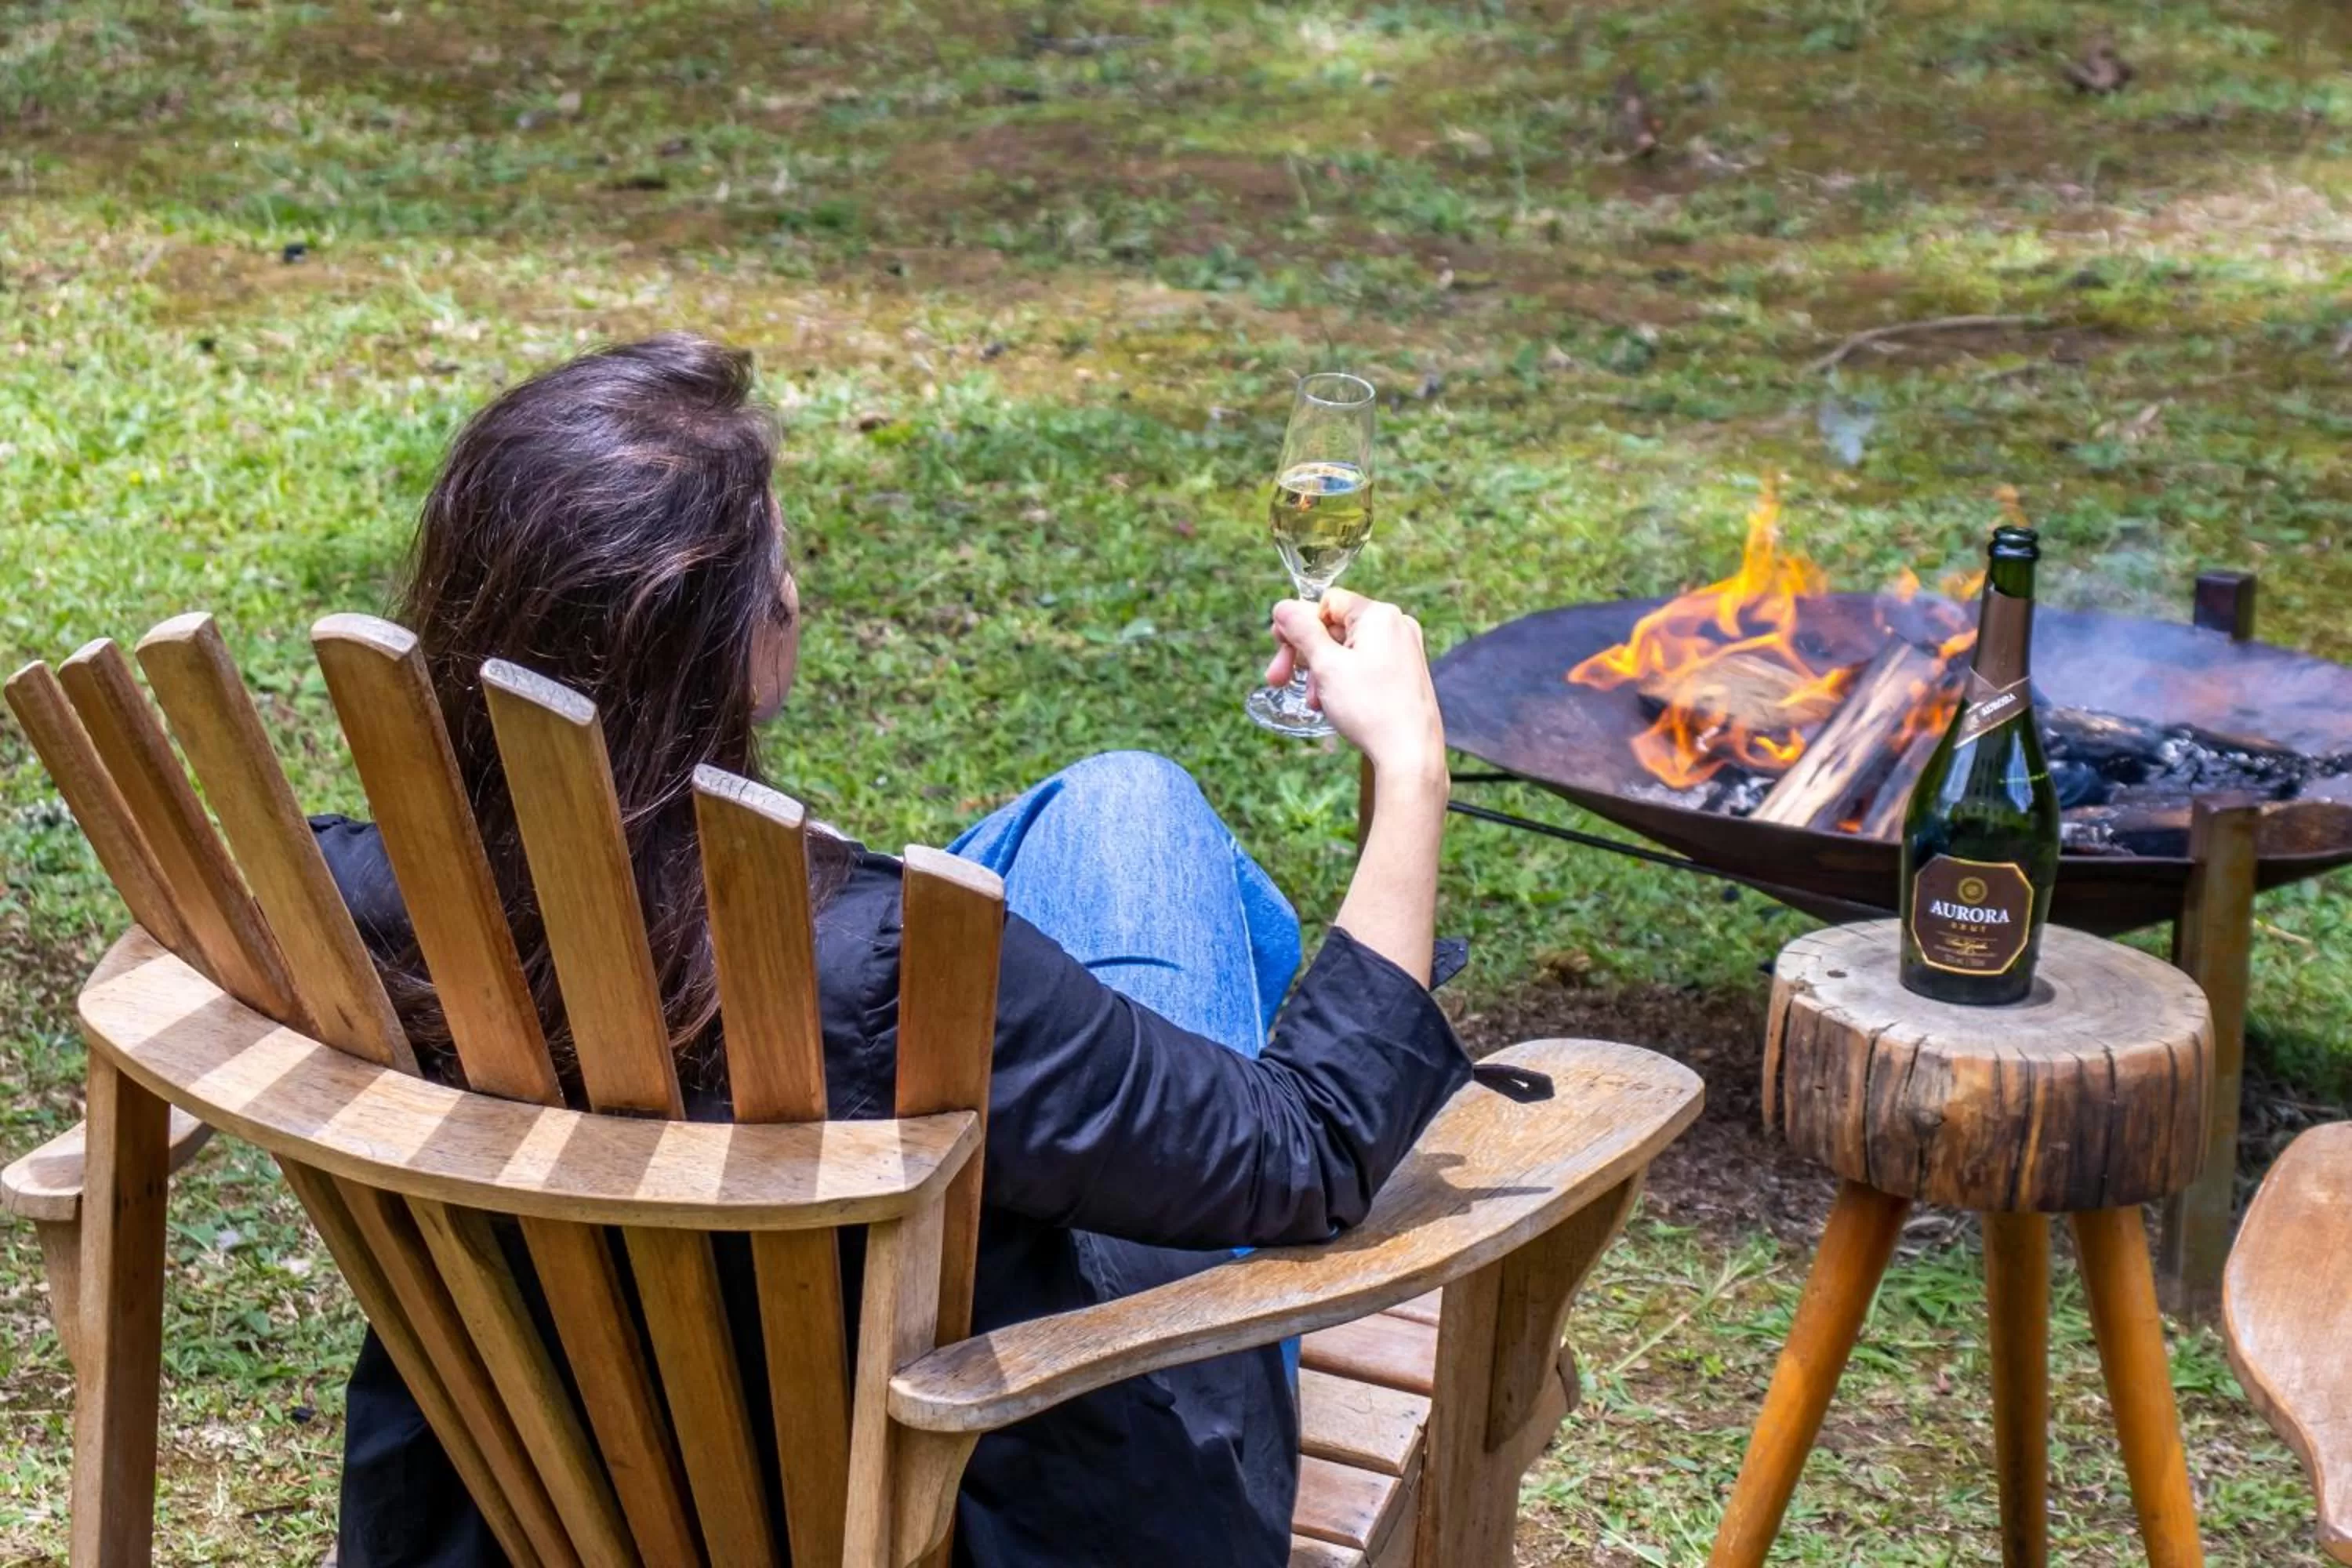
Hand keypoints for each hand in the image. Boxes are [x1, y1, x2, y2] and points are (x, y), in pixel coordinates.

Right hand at [1265, 589, 1445, 779]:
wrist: (1410, 753)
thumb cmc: (1371, 708)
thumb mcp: (1327, 666)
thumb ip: (1302, 631)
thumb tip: (1283, 606)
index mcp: (1378, 615)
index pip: (1326, 602)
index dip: (1298, 624)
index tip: (1280, 648)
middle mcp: (1395, 625)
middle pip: (1335, 626)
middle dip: (1305, 654)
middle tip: (1278, 678)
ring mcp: (1403, 649)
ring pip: (1347, 649)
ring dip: (1321, 672)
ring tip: (1314, 702)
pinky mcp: (1405, 672)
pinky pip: (1364, 664)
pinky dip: (1342, 680)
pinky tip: (1331, 704)